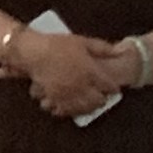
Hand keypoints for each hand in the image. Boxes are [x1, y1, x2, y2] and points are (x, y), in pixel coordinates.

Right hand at [0, 27, 125, 119]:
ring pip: (83, 108)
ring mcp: (67, 94)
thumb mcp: (82, 42)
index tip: (113, 87)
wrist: (33, 52)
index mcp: (90, 72)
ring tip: (88, 105)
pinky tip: (69, 108)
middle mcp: (81, 86)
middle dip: (102, 99)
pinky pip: (64, 110)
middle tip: (102, 97)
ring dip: (88, 108)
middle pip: (97, 101)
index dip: (113, 88)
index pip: (108, 85)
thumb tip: (119, 51)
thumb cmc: (57, 45)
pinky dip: (68, 111)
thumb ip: (101, 48)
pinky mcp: (54, 98)